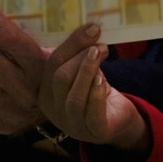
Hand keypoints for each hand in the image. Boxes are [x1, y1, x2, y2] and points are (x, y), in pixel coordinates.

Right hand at [39, 22, 148, 149]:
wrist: (117, 118)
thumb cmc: (95, 91)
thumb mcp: (83, 70)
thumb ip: (80, 54)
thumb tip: (91, 28)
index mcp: (45, 92)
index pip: (51, 65)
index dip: (71, 44)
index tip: (92, 28)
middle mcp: (54, 111)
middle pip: (60, 78)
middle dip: (80, 56)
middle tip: (99, 45)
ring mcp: (73, 125)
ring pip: (74, 97)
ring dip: (88, 71)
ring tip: (102, 54)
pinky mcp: (94, 133)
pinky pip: (92, 114)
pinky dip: (97, 94)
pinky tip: (103, 80)